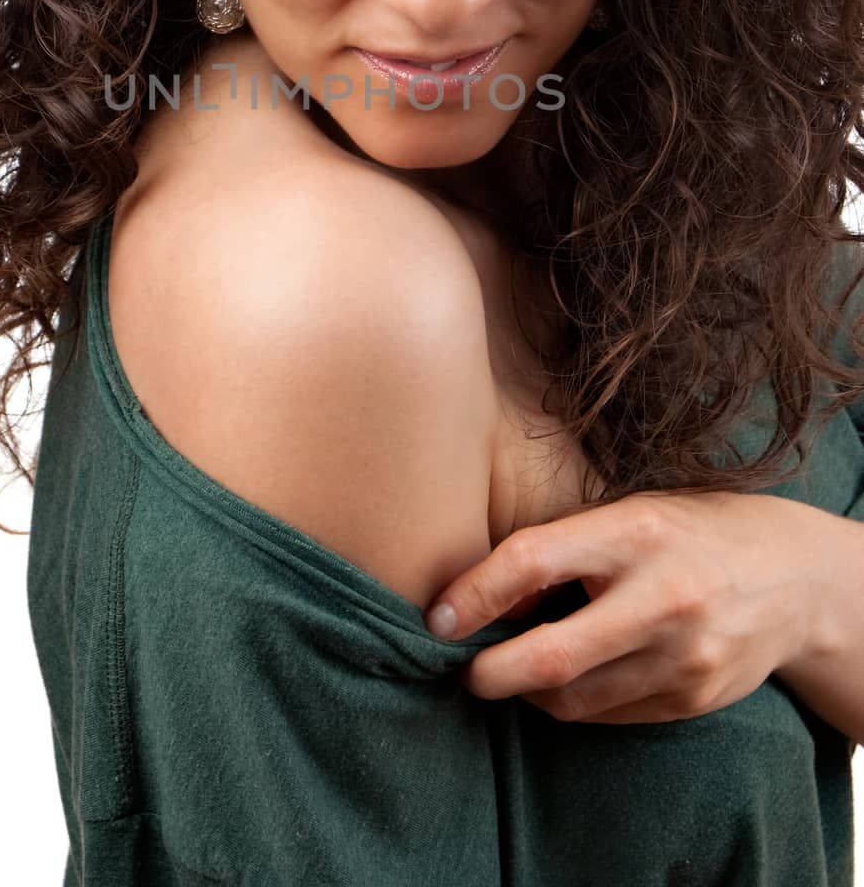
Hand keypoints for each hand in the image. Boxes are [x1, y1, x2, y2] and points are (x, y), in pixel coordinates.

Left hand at [424, 490, 819, 723]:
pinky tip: (572, 678)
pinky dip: (576, 703)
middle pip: (552, 656)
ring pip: (575, 700)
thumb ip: (563, 547)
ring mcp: (684, 656)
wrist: (793, 576)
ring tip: (514, 670)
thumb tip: (476, 594)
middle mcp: (662, 596)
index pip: (533, 560)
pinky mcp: (695, 699)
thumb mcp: (628, 513)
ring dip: (530, 692)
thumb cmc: (686, 531)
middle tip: (464, 672)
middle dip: (491, 674)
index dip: (474, 594)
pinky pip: (610, 716)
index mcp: (635, 531)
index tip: (436, 618)